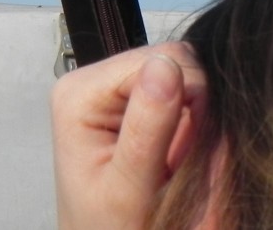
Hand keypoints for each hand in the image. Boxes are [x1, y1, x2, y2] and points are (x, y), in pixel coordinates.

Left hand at [51, 42, 205, 229]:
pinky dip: (188, 126)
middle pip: (170, 61)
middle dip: (191, 108)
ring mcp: (110, 90)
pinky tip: (173, 156)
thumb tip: (167, 65)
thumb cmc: (107, 227)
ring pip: (180, 78)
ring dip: (192, 119)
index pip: (159, 59)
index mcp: (80, 93)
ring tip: (173, 161)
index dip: (191, 97)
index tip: (186, 149)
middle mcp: (91, 80)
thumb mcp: (128, 189)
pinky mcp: (129, 104)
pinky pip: (178, 98)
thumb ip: (147, 129)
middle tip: (178, 160)